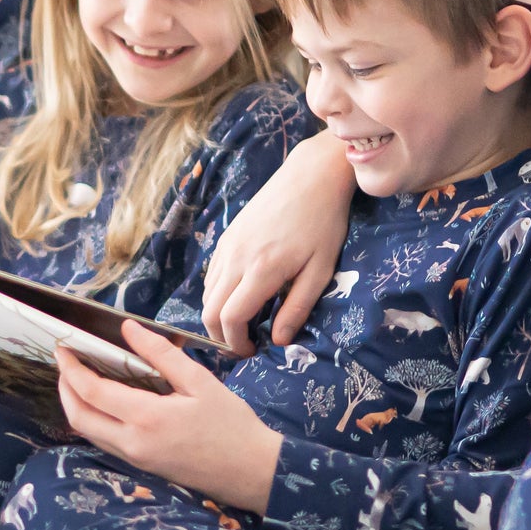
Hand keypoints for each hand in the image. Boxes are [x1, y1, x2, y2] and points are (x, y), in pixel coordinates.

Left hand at [55, 321, 281, 514]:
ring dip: (76, 404)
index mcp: (147, 419)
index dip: (71, 368)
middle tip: (66, 361)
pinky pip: (104, 441)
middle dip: (65, 388)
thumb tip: (129, 329)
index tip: (64, 347)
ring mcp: (135, 458)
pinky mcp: (141, 466)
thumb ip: (161, 354)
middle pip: (79, 416)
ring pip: (88, 432)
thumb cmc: (231, 424)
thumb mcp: (200, 382)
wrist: (251, 472)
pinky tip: (104, 400)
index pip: (92, 392)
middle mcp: (132, 442)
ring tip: (80, 376)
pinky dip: (94, 418)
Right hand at [201, 132, 355, 353]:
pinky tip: (242, 295)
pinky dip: (219, 293)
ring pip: (207, 293)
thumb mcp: (320, 270)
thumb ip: (297, 308)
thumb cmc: (323, 223)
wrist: (310, 177)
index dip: (236, 343)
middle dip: (221, 336)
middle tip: (244, 344)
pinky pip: (212, 274)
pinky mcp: (227, 236)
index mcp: (261, 270)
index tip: (252, 352)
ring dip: (219, 314)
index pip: (230, 319)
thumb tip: (278, 340)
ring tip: (246, 322)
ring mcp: (228, 245)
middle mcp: (236, 258)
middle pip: (209, 310)